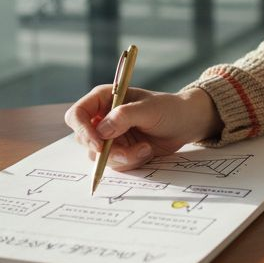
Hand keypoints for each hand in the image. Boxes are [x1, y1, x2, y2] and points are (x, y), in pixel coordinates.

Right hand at [64, 86, 220, 170]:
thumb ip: (125, 116)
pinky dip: (130, 162)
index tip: (100, 144)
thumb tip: (102, 130)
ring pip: (99, 156)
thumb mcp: (149, 109)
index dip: (83, 130)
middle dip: (107, 150)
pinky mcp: (119, 151)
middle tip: (132, 150)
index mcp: (104, 98)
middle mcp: (102, 117)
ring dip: (123, 157)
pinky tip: (146, 151)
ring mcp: (109, 136)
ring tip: (145, 148)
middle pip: (85, 140)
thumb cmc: (169, 108)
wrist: (185, 124)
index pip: (77, 114)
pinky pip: (114, 164)